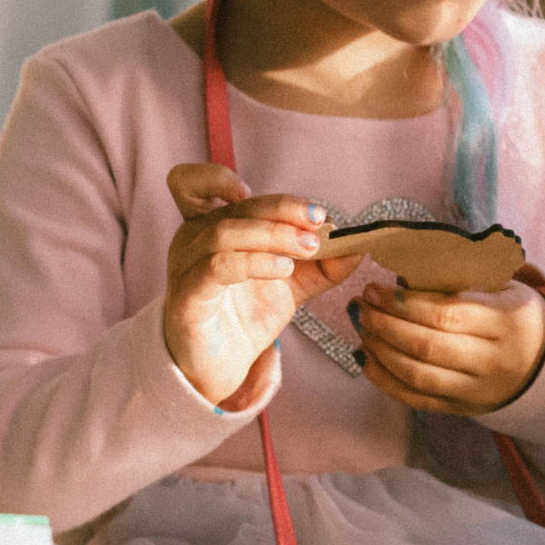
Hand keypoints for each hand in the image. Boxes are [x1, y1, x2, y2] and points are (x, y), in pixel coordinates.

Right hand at [162, 163, 357, 404]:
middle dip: (282, 210)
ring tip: (308, 249)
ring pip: (225, 233)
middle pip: (235, 209)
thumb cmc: (245, 316)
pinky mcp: (188, 297)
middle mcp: (191, 241)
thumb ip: (322, 263)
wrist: (221, 367)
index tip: (253, 190)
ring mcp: (185, 268)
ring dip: (273, 235)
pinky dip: (254, 262)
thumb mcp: (291, 284)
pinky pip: (218, 268)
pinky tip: (283, 270)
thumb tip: (358, 244)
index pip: (193, 184)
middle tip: (318, 223)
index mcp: (209, 227)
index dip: (217, 178)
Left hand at [351, 264, 544, 415]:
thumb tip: (402, 275)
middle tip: (360, 305)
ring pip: (417, 375)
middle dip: (385, 324)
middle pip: (427, 346)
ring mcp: (478, 390)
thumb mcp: (504, 288)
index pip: (446, 314)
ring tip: (361, 326)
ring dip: (380, 350)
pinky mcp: (463, 409)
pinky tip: (365, 356)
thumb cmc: (515, 315)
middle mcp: (493, 361)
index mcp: (506, 323)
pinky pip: (416, 399)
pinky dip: (384, 379)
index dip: (404, 303)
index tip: (375, 288)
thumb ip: (461, 282)